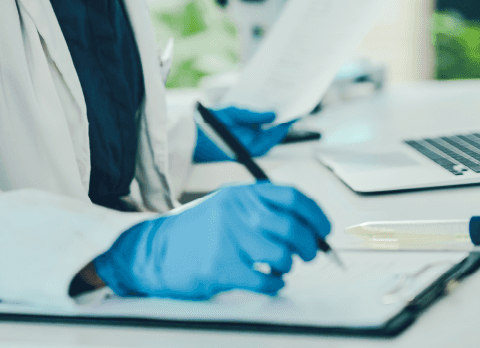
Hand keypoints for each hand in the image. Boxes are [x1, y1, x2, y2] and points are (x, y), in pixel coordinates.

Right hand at [91, 182, 330, 298]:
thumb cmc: (196, 232)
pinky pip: (265, 280)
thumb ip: (262, 211)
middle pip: (292, 227)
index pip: (292, 197)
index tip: (324, 229)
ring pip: (282, 256)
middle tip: (308, 255)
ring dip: (287, 266)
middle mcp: (236, 211)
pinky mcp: (220, 266)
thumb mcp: (227, 207)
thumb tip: (309, 230)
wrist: (155, 251)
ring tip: (278, 268)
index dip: (315, 215)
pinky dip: (274, 285)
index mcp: (241, 193)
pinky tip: (268, 282)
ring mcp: (228, 238)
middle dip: (309, 246)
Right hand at [194, 106, 293, 162]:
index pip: (279, 131)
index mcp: (255, 146)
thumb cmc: (209, 129)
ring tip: (276, 98)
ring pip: (266, 128)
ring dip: (270, 115)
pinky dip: (260, 118)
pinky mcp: (243, 140)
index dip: (288, 118)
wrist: (191, 138)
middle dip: (280, 115)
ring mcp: (249, 144)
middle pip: (274, 130)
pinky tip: (261, 105)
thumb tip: (273, 113)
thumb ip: (254, 115)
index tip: (297, 106)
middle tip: (288, 98)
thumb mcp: (233, 115)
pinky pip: (257, 128)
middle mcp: (254, 148)